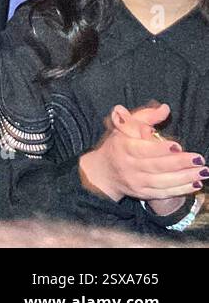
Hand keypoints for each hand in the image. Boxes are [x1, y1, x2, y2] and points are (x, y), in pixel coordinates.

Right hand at [78, 102, 205, 204]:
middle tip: (199, 159)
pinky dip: (181, 190)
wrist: (104, 172)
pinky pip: (164, 193)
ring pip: (162, 182)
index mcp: (124, 147)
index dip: (160, 149)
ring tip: (203, 172)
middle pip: (156, 166)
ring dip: (185, 178)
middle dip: (179, 163)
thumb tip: (165, 109)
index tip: (178, 146)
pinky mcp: (143, 193)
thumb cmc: (119, 145)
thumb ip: (147, 116)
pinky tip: (195, 184)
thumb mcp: (126, 126)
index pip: (143, 149)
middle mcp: (129, 166)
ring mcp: (136, 182)